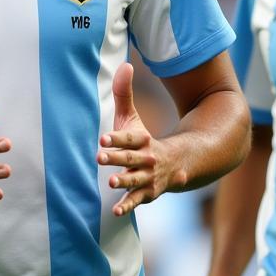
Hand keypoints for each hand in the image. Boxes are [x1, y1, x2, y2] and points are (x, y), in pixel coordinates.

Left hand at [98, 62, 180, 215]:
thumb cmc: (143, 140)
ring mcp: (148, 177)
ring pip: (135, 179)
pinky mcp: (147, 193)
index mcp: (143, 140)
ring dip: (123, 181)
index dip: (117, 138)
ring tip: (110, 182)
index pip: (130, 138)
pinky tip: (115, 211)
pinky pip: (137, 200)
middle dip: (116, 158)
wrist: (175, 165)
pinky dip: (127, 206)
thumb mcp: (133, 118)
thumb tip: (124, 64)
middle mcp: (147, 159)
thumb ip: (124, 94)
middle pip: (130, 158)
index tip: (103, 138)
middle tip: (100, 158)